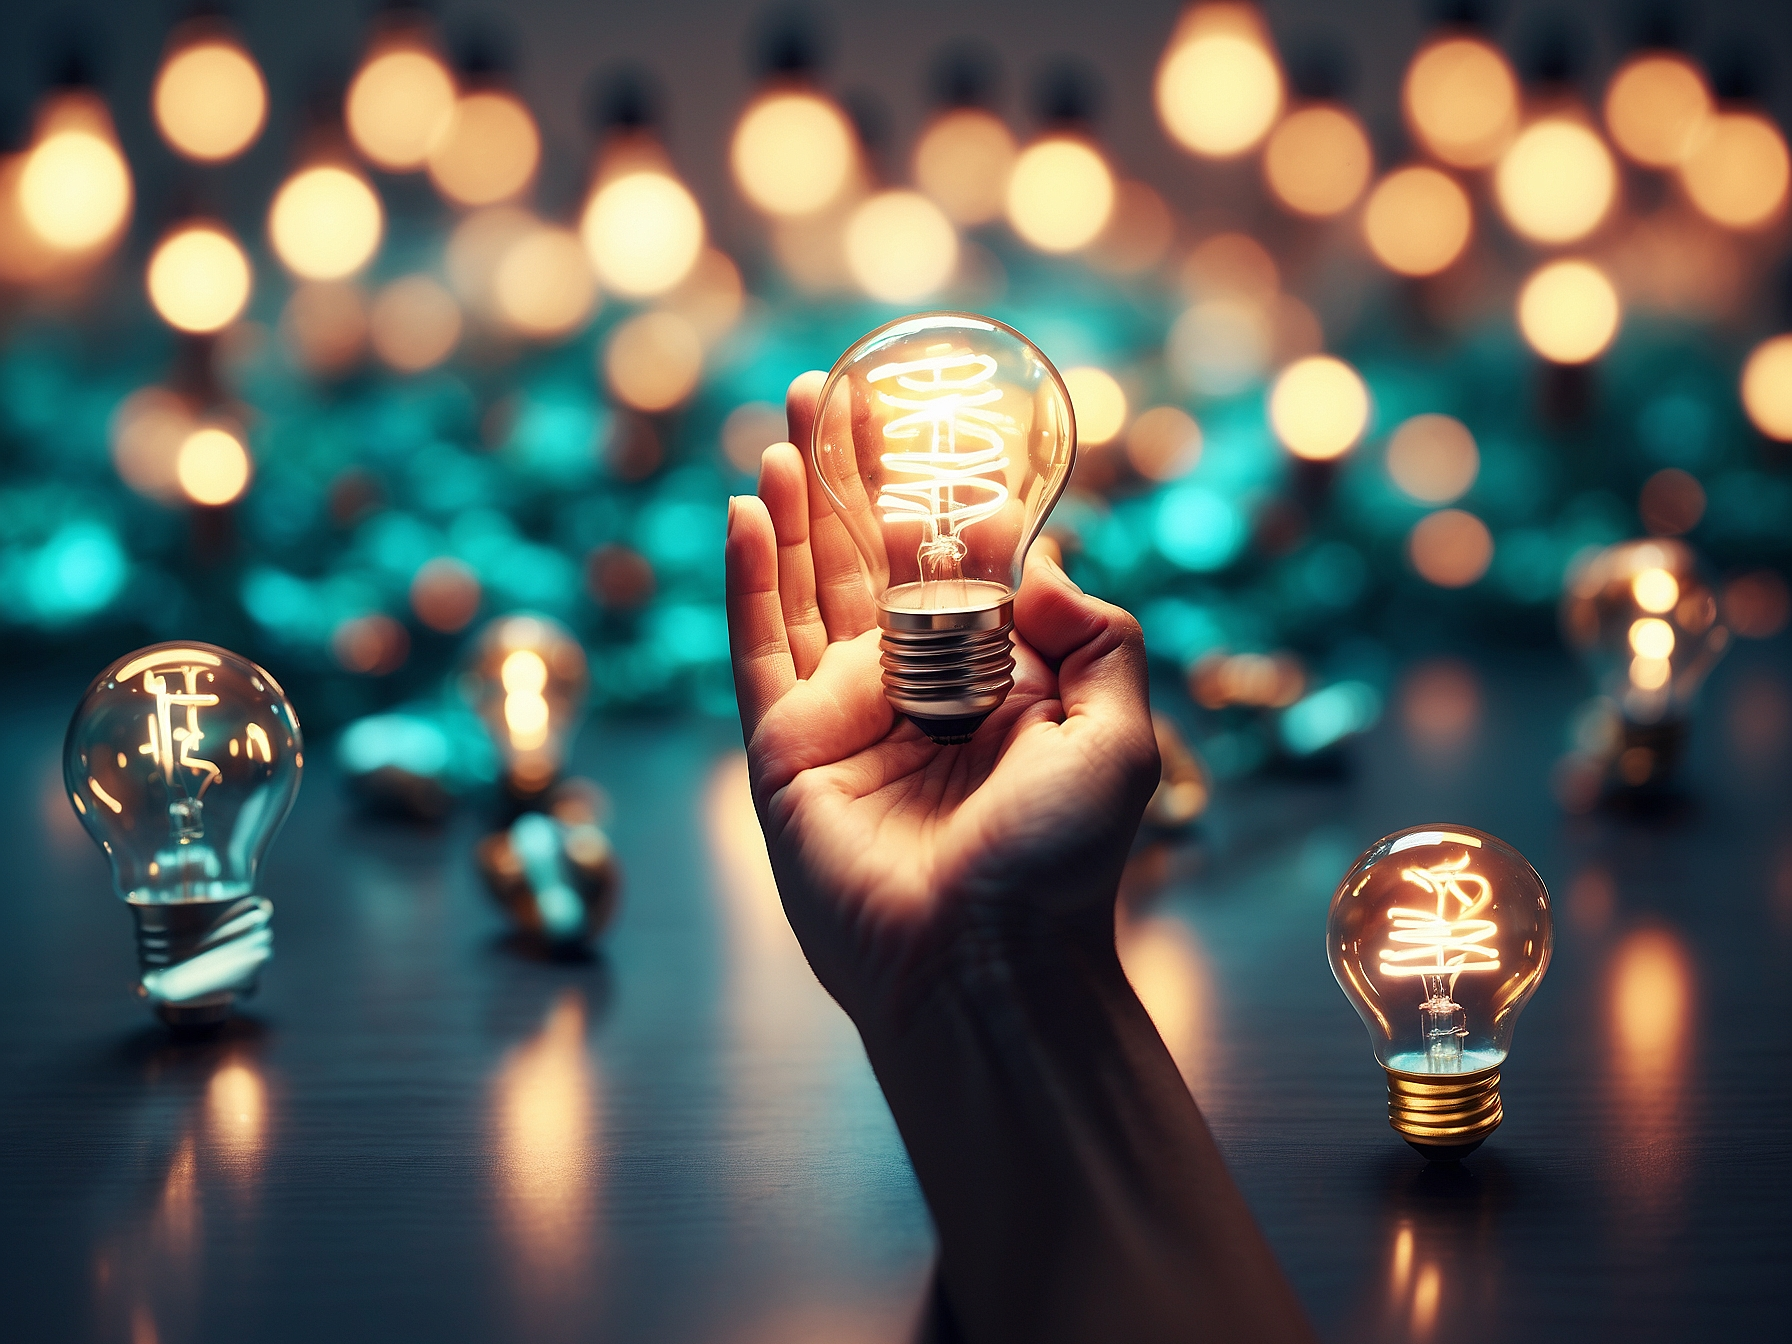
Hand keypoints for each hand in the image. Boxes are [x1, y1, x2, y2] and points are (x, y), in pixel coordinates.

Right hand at [725, 372, 1159, 1030]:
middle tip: (835, 385)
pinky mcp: (786, 746)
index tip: (945, 432)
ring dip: (799, 501)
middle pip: (872, 556)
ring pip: (811, 585)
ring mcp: (845, 715)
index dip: (949, 498)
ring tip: (790, 418)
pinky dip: (748, 577)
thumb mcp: (1118, 735)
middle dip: (855, 472)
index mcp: (993, 683)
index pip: (960, 567)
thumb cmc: (1060, 862)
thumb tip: (1043, 559)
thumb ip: (1099, 635)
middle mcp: (915, 689)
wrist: (982, 962)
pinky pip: (757, 647)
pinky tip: (747, 507)